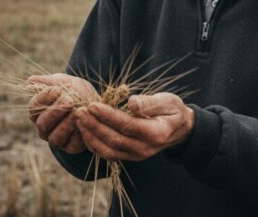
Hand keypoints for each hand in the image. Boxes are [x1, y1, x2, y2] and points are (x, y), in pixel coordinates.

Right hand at [27, 74, 97, 153]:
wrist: (96, 102)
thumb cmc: (76, 91)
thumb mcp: (64, 82)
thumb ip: (48, 82)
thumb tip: (30, 80)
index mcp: (38, 112)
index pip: (33, 108)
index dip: (44, 98)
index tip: (58, 89)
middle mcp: (44, 128)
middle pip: (42, 124)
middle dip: (55, 112)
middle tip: (69, 101)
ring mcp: (57, 139)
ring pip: (55, 138)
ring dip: (66, 124)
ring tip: (76, 112)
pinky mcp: (71, 147)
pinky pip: (71, 145)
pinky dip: (77, 134)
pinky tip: (84, 123)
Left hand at [74, 92, 194, 161]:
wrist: (179, 129)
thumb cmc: (172, 110)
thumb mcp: (167, 101)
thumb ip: (150, 103)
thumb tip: (131, 102)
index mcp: (155, 133)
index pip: (127, 125)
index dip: (108, 116)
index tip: (93, 105)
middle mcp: (145, 148)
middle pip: (114, 139)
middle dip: (94, 125)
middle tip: (79, 111)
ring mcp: (136, 155)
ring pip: (108, 150)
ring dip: (91, 136)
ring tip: (79, 120)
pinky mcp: (129, 156)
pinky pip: (108, 154)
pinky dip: (94, 145)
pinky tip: (85, 131)